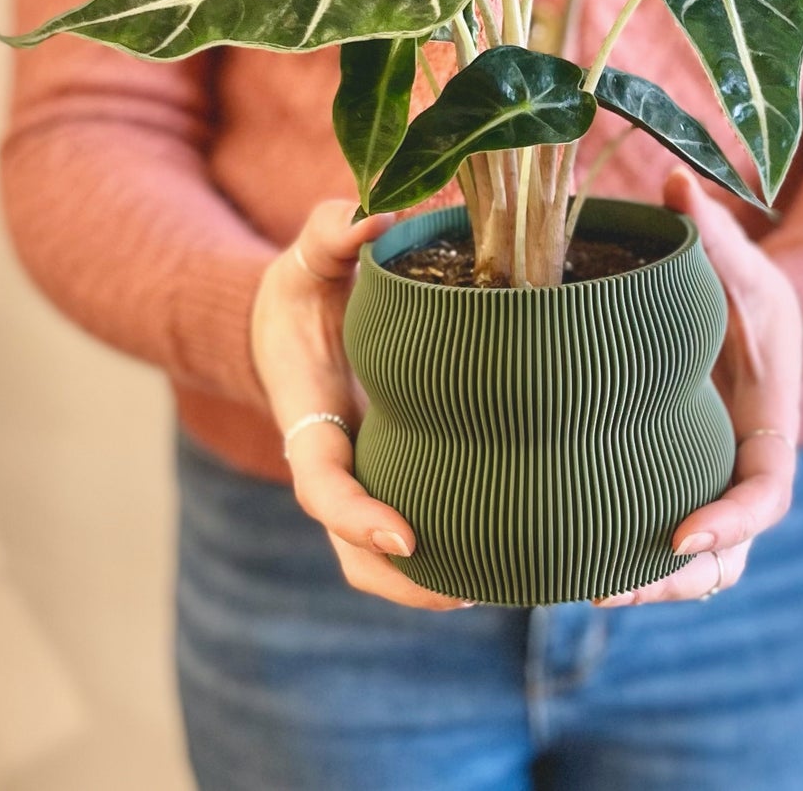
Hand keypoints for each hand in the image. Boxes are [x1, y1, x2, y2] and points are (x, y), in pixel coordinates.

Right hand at [250, 199, 471, 610]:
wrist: (297, 312)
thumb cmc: (305, 283)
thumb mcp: (309, 252)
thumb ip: (333, 231)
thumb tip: (379, 212)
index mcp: (308, 416)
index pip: (321, 485)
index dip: (357, 517)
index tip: (406, 535)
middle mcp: (336, 457)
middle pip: (352, 548)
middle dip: (401, 581)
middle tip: (463, 590)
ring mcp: (365, 469)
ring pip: (383, 553)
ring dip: (428, 580)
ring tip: (498, 582)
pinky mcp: (397, 465)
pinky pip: (418, 516)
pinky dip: (451, 542)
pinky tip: (506, 546)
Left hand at [594, 166, 802, 606]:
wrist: (751, 323)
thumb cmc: (752, 295)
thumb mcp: (743, 262)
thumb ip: (712, 232)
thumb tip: (678, 180)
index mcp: (771, 427)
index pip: (766, 495)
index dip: (731, 521)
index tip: (683, 535)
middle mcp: (742, 472)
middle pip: (727, 558)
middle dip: (676, 582)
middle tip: (609, 585)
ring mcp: (710, 488)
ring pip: (696, 570)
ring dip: (648, 586)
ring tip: (584, 584)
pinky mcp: (676, 487)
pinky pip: (660, 545)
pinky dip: (629, 560)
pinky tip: (570, 559)